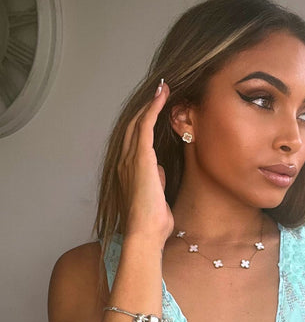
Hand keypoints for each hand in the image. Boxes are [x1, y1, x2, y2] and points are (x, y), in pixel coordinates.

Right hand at [118, 80, 174, 245]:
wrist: (145, 233)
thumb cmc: (152, 223)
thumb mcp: (155, 196)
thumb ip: (155, 180)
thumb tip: (158, 168)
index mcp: (127, 172)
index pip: (134, 140)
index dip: (144, 121)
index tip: (155, 108)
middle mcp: (124, 162)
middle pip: (133, 126)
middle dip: (146, 107)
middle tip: (159, 90)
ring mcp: (130, 159)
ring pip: (138, 122)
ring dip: (150, 103)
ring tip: (162, 88)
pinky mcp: (141, 158)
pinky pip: (145, 126)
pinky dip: (153, 108)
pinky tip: (162, 95)